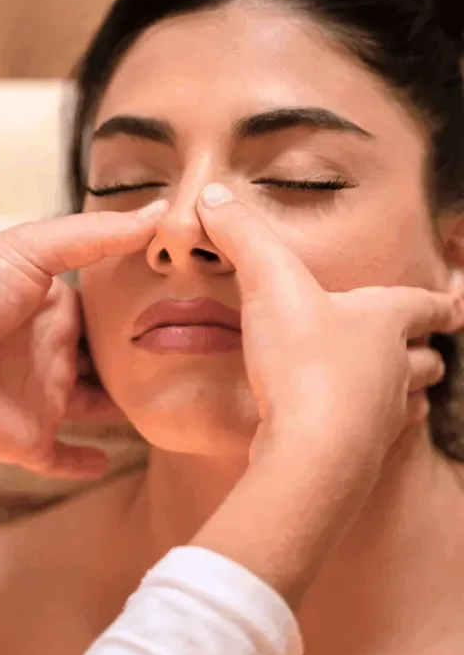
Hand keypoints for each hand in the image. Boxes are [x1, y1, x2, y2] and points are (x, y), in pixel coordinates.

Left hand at [0, 203, 166, 478]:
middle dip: (144, 359)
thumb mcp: (29, 249)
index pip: (107, 307)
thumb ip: (93, 236)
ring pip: (97, 407)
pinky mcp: (30, 440)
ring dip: (127, 407)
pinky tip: (109, 463)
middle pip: (108, 359)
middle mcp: (53, 353)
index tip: (190, 300)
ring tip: (174, 403)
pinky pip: (62, 457)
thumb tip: (158, 212)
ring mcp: (42, 399)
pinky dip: (84, 463)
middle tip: (201, 357)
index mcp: (54, 309)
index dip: (143, 305)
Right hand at [193, 184, 463, 600]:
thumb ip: (243, 237)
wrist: (311, 452)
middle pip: (425, 360)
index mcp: (386, 321)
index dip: (441, 302)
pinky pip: (372, 441)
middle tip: (431, 351)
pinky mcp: (359, 459)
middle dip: (426, 354)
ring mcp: (382, 418)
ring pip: (407, 403)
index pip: (426, 305)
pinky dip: (365, 433)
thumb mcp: (270, 284)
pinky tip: (343, 434)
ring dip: (402, 395)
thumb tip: (214, 195)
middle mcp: (395, 369)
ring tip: (392, 395)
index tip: (457, 302)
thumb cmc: (304, 362)